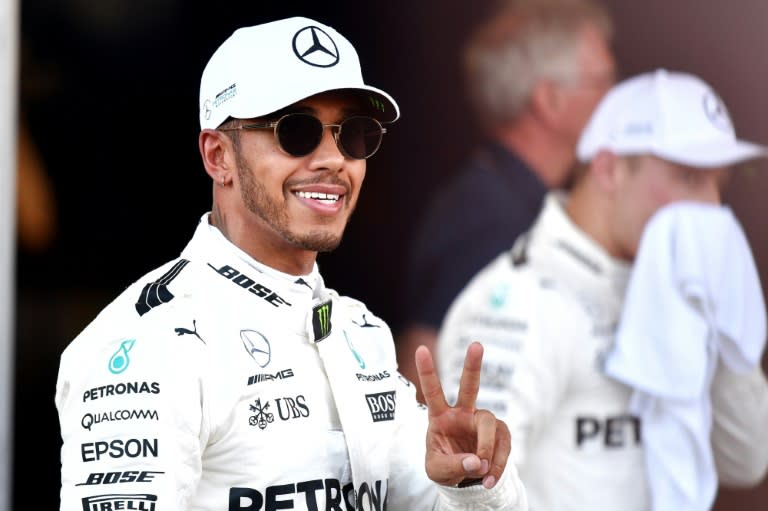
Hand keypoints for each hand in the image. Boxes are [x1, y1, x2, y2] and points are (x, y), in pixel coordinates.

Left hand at [415, 341, 509, 488]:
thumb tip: (476, 462)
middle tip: (476, 345)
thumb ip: (453, 466)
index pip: (433, 391)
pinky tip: (489, 478)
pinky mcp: (500, 433)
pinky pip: (503, 444)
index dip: (427, 371)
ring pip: (489, 423)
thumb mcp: (437, 471)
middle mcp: (462, 413)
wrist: (466, 479)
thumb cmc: (444, 467)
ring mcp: (482, 422)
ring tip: (482, 472)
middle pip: (469, 386)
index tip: (420, 349)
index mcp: (440, 417)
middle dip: (472, 366)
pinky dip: (498, 464)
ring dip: (487, 449)